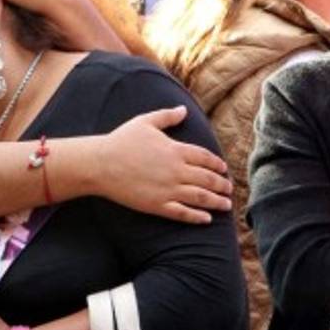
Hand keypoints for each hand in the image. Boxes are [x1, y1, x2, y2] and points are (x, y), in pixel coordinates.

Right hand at [98, 106, 231, 223]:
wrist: (100, 164)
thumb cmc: (121, 141)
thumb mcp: (144, 122)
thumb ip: (166, 116)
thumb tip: (184, 109)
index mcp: (175, 150)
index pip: (205, 158)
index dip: (217, 164)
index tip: (223, 169)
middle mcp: (176, 171)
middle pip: (208, 179)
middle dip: (222, 185)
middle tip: (229, 188)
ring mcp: (168, 189)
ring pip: (201, 197)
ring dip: (217, 202)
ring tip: (226, 205)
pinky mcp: (157, 205)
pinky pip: (183, 213)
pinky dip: (198, 217)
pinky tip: (207, 219)